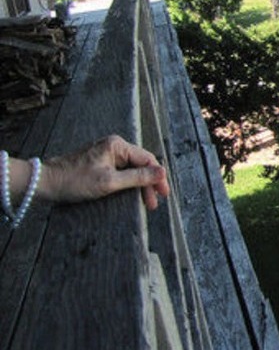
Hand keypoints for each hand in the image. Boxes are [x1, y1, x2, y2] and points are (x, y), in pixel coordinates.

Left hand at [39, 135, 169, 209]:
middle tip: (153, 203)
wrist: (45, 182)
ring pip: (131, 169)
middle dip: (149, 183)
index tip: (163, 193)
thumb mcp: (109, 182)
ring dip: (139, 185)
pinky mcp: (99, 162)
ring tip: (144, 202)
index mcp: (117, 146)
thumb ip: (137, 177)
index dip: (157, 177)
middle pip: (140, 164)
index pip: (147, 159)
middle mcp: (113, 146)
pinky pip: (120, 171)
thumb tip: (162, 172)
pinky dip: (128, 183)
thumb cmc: (75, 181)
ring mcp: (105, 154)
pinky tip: (130, 194)